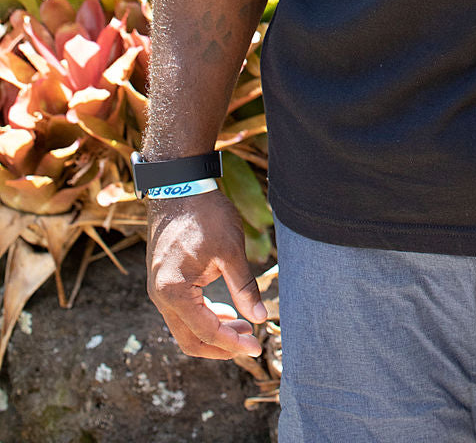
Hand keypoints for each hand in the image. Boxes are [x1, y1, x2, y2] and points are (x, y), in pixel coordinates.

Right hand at [147, 189, 268, 360]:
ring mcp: (158, 290)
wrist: (177, 186)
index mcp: (174, 291)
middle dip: (222, 346)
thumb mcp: (230, 250)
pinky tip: (225, 311)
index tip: (257, 346)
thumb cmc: (204, 214)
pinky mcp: (163, 281)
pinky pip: (181, 312)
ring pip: (184, 328)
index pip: (206, 332)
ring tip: (243, 326)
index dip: (233, 344)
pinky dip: (203, 317)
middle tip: (252, 341)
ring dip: (213, 332)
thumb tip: (261, 318)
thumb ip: (244, 287)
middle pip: (190, 340)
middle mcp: (160, 296)